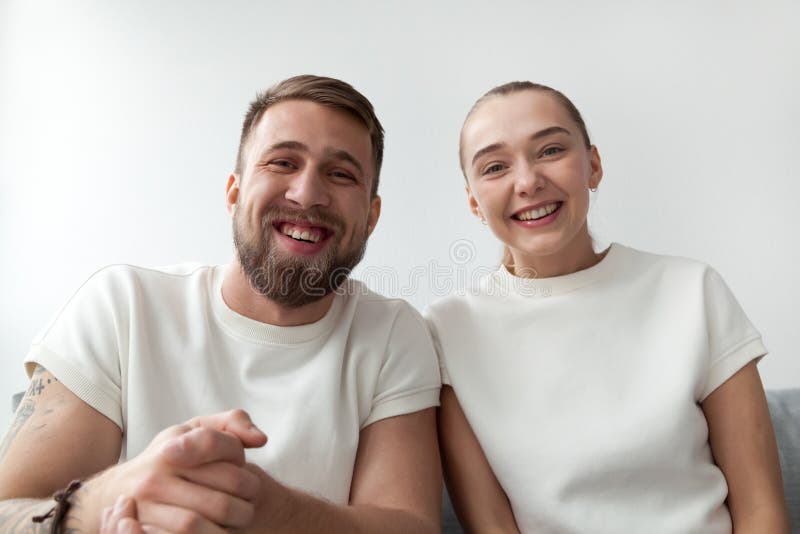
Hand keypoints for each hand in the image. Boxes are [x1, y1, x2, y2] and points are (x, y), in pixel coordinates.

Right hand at [78, 409, 267, 532]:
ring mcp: (145, 508)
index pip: (215, 446)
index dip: (240, 460)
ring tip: (238, 518)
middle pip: (216, 494)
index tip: (243, 467)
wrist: (118, 490)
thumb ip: (233, 423)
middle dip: (243, 501)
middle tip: (249, 500)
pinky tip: (216, 529)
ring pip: (196, 524)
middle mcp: (154, 477)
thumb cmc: (171, 456)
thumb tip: (260, 440)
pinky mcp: (141, 530)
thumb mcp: (196, 430)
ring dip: (226, 526)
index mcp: (170, 447)